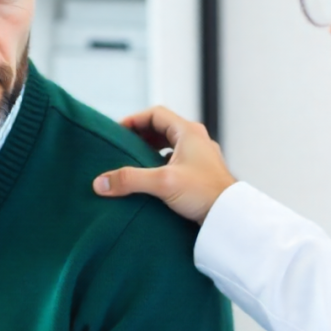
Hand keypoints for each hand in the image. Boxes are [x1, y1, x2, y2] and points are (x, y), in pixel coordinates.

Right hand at [93, 106, 236, 223]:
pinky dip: (161, 164)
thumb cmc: (204, 193)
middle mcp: (196, 139)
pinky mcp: (201, 172)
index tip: (117, 132)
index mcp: (188, 132)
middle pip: (162, 128)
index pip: (155, 114)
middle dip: (140, 135)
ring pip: (170, 144)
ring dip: (151, 149)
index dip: (134, 120)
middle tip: (122, 146)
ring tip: (134, 162)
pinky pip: (177, 160)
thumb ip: (130, 180)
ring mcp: (200, 156)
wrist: (229, 217)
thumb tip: (101, 182)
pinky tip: (152, 179)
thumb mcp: (163, 183)